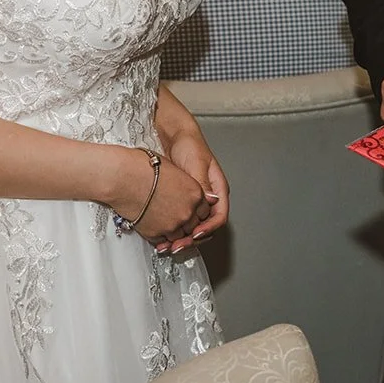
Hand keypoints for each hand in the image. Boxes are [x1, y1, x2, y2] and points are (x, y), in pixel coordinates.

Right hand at [108, 146, 210, 248]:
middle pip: (195, 226)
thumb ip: (188, 185)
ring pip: (180, 237)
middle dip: (187, 223)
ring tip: (165, 223)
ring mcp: (173, 224)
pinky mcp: (156, 234)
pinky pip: (163, 242)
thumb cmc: (145, 168)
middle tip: (177, 218)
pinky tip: (155, 228)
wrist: (124, 177)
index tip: (190, 210)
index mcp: (195, 193)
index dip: (197, 211)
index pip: (205, 211)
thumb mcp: (175, 171)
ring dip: (174, 232)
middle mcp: (187, 211)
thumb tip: (191, 192)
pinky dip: (161, 238)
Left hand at [162, 130, 228, 253]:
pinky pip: (183, 221)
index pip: (219, 216)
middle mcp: (209, 198)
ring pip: (194, 227)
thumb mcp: (196, 162)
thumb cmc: (189, 145)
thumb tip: (210, 200)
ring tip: (169, 246)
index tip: (194, 235)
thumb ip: (202, 183)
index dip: (208, 229)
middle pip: (206, 226)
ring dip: (183, 238)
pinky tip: (164, 236)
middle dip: (193, 239)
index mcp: (218, 189)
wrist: (174, 136)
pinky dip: (175, 231)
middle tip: (177, 246)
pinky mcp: (182, 202)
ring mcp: (196, 201)